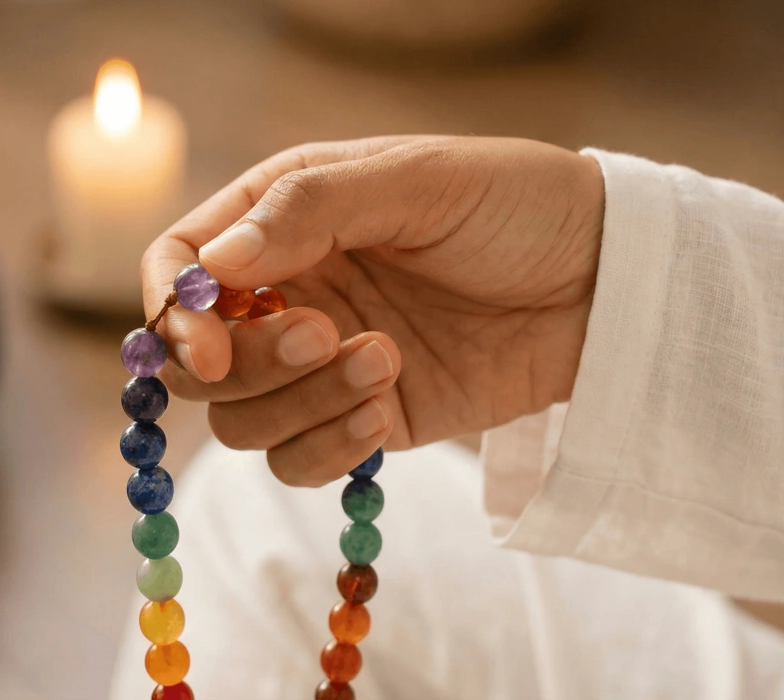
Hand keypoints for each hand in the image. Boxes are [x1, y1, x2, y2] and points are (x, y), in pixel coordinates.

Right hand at [142, 136, 602, 485]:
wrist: (608, 281)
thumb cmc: (515, 205)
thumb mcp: (416, 180)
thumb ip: (308, 210)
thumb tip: (214, 264)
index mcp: (285, 218)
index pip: (181, 265)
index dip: (175, 312)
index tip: (206, 347)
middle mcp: (291, 292)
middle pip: (201, 361)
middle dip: (247, 362)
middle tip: (323, 334)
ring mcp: (323, 364)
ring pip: (246, 419)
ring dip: (300, 403)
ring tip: (386, 360)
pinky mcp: (367, 418)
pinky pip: (303, 460)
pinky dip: (331, 446)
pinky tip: (388, 405)